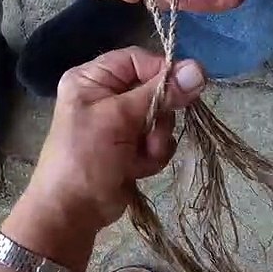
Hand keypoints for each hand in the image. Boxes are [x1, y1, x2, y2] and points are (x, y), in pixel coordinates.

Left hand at [20, 48, 205, 233]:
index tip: (184, 88)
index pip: (138, 60)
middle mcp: (106, 96)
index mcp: (92, 79)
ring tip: (138, 156)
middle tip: (150, 133)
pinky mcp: (131, 148)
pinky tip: (136, 169)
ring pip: (160, 119)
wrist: (72, 211)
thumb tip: (200, 69)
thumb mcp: (120, 119)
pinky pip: (158, 141)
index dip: (162, 73)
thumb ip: (160, 93)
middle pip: (154, 90)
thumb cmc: (86, 157)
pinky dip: (152, 156)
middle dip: (157, 116)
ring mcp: (120, 124)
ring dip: (155, 140)